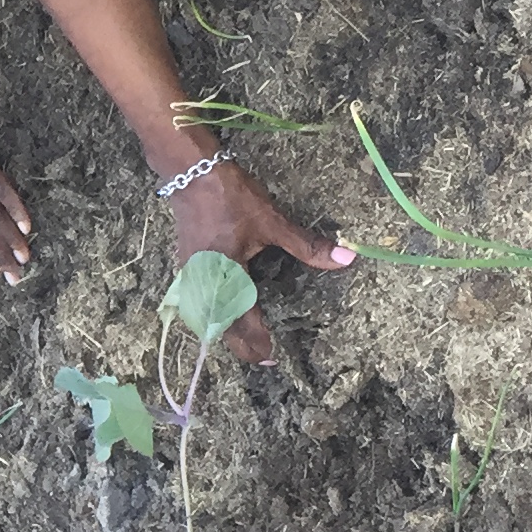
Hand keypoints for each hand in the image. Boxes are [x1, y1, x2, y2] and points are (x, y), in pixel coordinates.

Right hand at [160, 146, 353, 364]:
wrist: (190, 173)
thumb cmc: (230, 198)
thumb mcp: (272, 221)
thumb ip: (306, 246)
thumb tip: (346, 258)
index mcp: (227, 277)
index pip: (244, 323)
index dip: (258, 343)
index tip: (272, 358)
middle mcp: (205, 285)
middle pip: (221, 330)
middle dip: (241, 346)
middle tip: (262, 357)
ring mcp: (191, 277)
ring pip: (206, 319)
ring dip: (225, 332)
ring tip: (246, 341)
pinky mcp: (186, 268)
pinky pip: (198, 303)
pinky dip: (213, 315)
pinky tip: (223, 314)